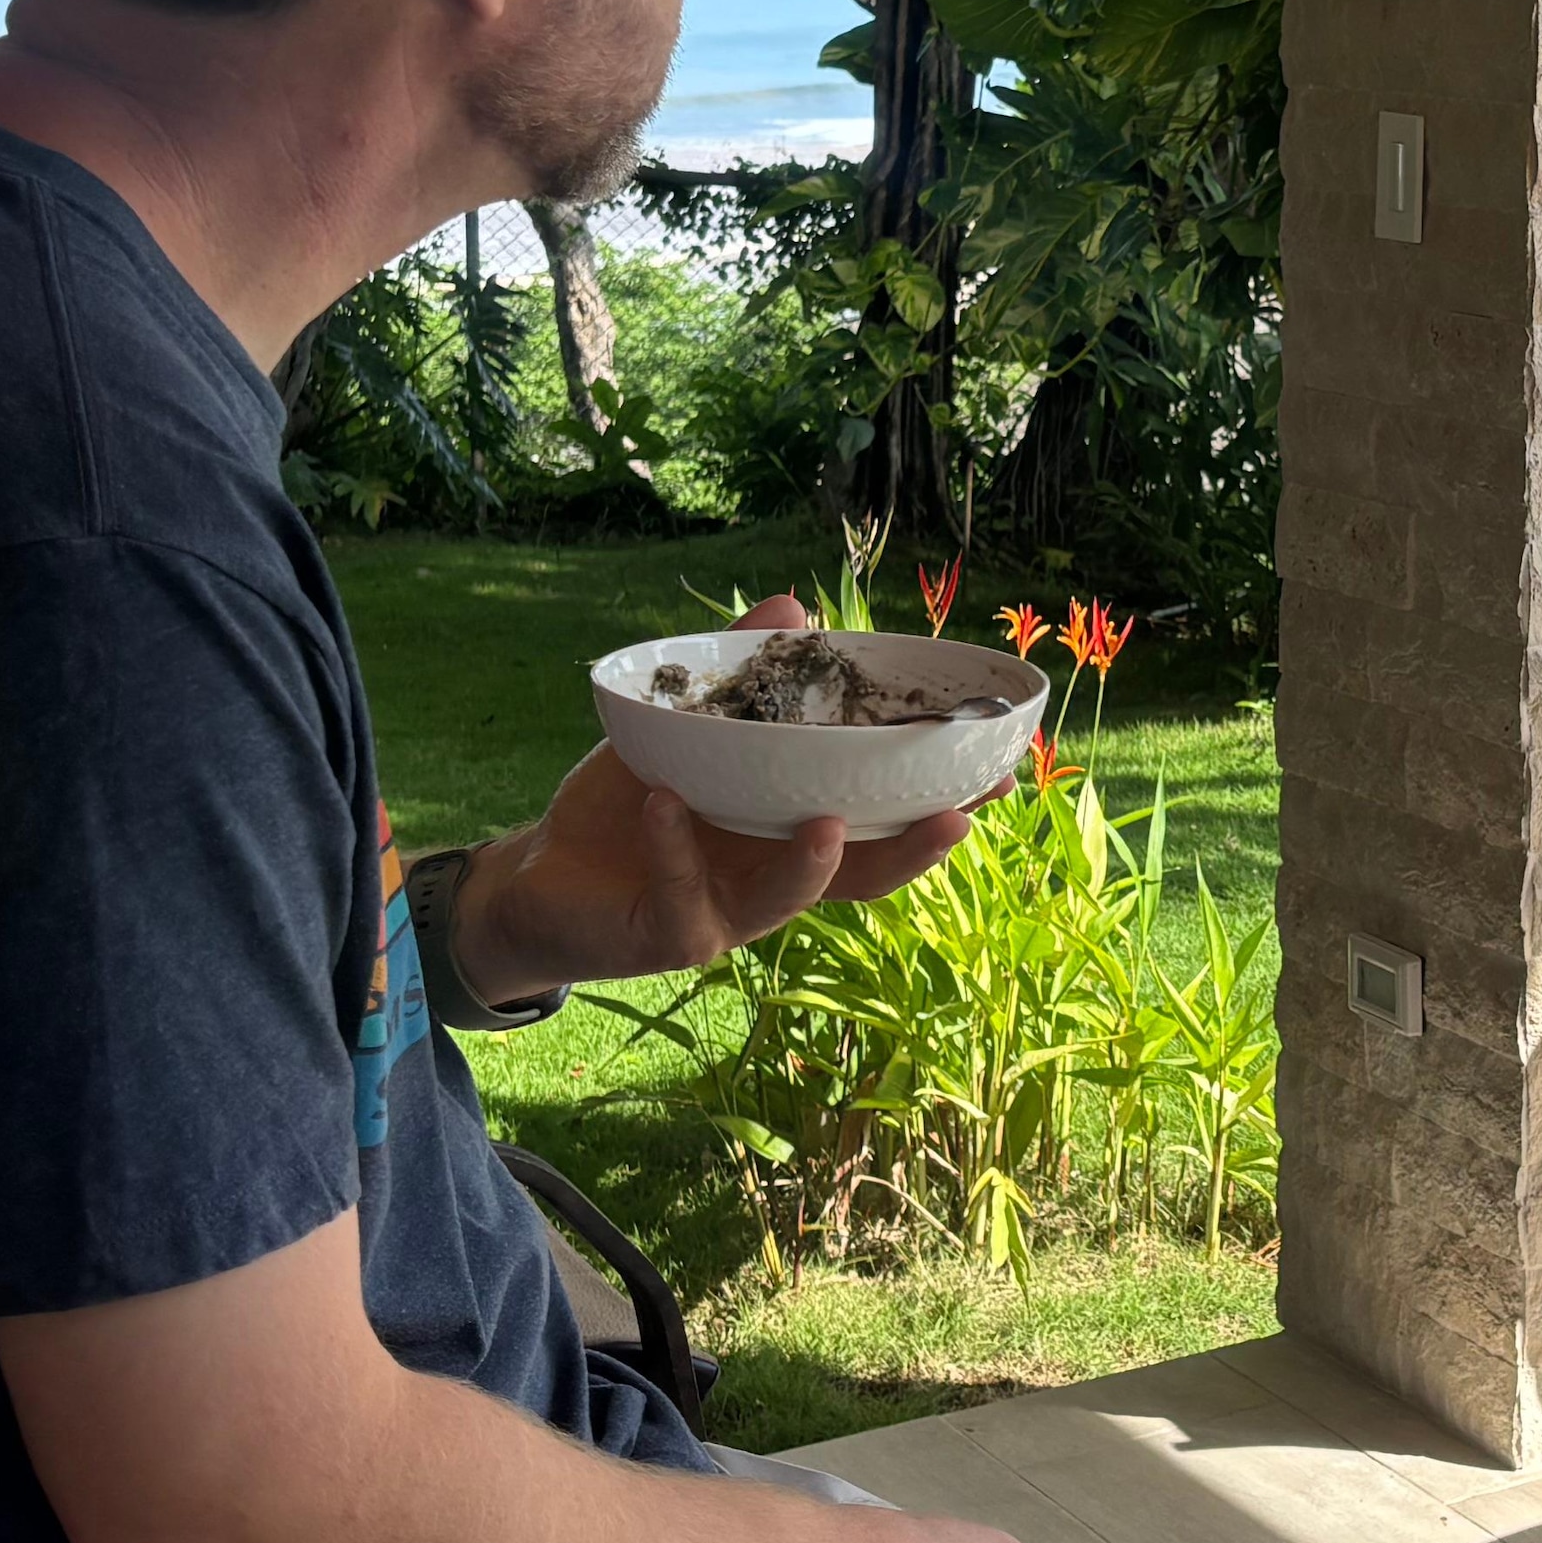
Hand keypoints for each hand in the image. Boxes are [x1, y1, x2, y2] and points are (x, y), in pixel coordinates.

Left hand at [453, 594, 977, 999]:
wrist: (539, 877)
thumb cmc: (629, 803)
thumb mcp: (681, 729)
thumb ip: (734, 675)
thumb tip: (793, 607)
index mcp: (795, 831)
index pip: (883, 822)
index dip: (940, 802)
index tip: (1003, 771)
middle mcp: (777, 878)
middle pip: (865, 875)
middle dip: (915, 849)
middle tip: (959, 815)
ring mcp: (729, 914)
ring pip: (788, 899)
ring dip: (810, 864)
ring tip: (826, 824)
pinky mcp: (669, 935)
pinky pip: (685, 894)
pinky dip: (677, 848)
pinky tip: (666, 803)